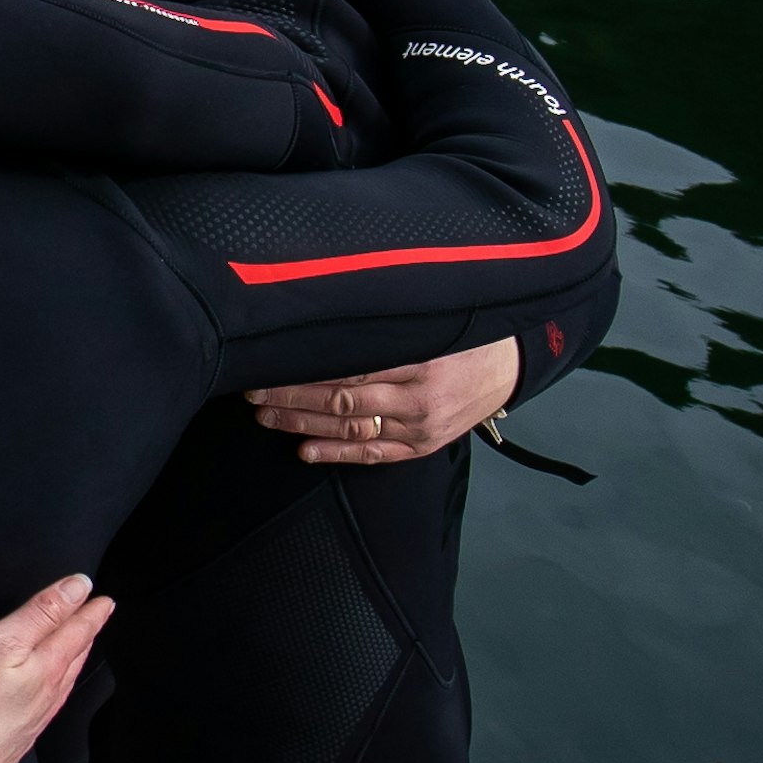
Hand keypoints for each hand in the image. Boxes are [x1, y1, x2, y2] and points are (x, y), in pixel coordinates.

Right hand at [0, 575, 112, 762]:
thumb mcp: (3, 639)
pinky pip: (45, 709)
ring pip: (61, 685)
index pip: (77, 632)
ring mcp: (32, 722)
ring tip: (78, 650)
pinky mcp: (14, 741)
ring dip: (72, 663)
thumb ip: (42, 613)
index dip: (90, 612)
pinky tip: (45, 696)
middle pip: (73, 658)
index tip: (105, 599)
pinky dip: (54, 692)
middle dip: (86, 635)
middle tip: (96, 620)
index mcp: (47, 668)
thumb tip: (79, 588)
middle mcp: (47, 697)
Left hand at [247, 337, 519, 465]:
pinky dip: (336, 455)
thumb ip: (386, 321)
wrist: (510, 367)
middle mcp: (418, 397)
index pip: (349, 366)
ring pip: (351, 429)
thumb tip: (328, 307)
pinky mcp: (422, 447)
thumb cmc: (463, 335)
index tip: (268, 360)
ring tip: (265, 414)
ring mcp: (420, 427)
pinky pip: (373, 455)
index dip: (305, 367)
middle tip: (253, 389)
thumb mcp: (431, 319)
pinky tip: (304, 450)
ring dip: (303, 423)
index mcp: (419, 358)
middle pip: (342, 399)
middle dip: (292, 395)